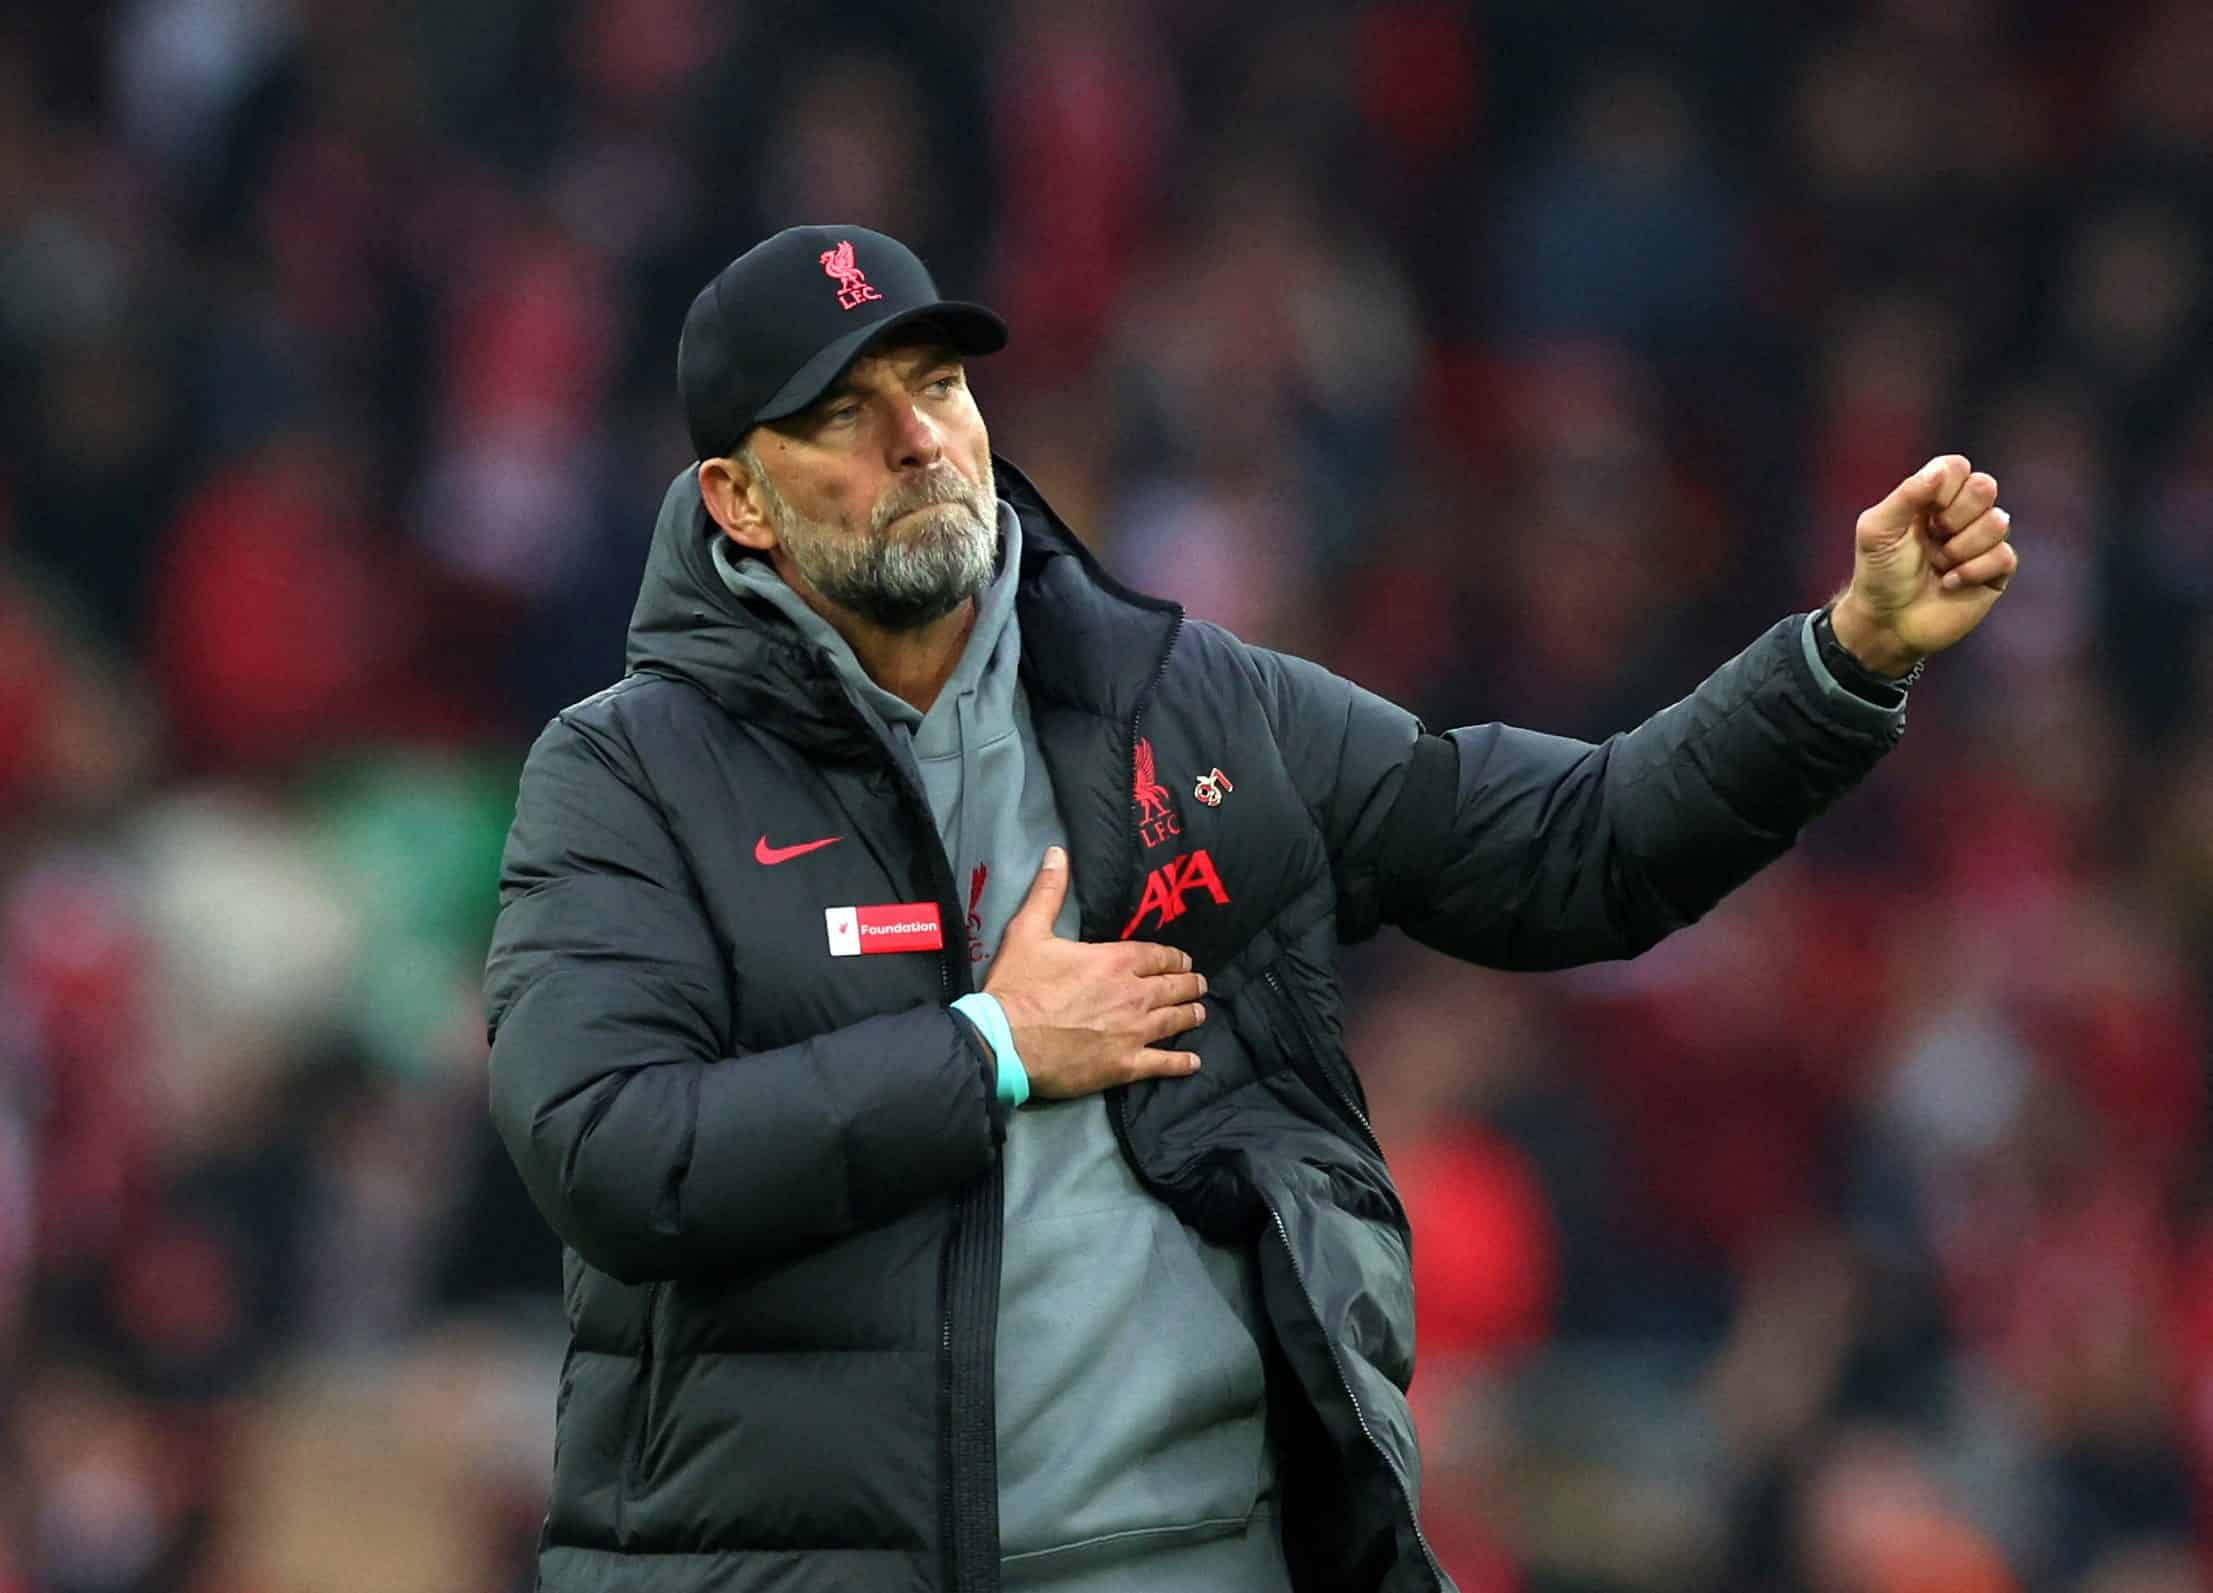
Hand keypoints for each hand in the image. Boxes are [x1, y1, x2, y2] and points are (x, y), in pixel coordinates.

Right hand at [983, 847, 1206, 1097]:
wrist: (1005, 1042)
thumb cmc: (1017, 987)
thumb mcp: (1028, 931)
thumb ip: (1048, 892)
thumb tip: (1058, 853)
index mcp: (1114, 961)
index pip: (1158, 955)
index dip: (1174, 958)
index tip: (1183, 960)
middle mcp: (1133, 994)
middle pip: (1174, 986)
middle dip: (1189, 984)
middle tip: (1199, 985)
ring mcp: (1133, 1032)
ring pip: (1175, 1020)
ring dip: (1191, 1014)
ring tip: (1199, 1012)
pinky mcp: (1125, 1065)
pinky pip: (1163, 1063)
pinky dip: (1181, 1062)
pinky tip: (1193, 1061)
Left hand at [1832, 454, 2018, 676]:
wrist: (1887, 622)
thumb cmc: (1879, 573)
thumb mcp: (1877, 530)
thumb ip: (1906, 494)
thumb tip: (1941, 470)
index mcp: (1932, 498)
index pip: (1957, 467)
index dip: (1944, 488)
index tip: (1923, 512)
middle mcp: (1961, 515)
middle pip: (1984, 486)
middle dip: (1955, 516)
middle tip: (1933, 538)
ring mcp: (1980, 542)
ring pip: (1998, 521)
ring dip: (1961, 548)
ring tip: (1939, 565)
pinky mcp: (1996, 571)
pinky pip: (2005, 555)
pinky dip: (1973, 571)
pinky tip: (1951, 583)